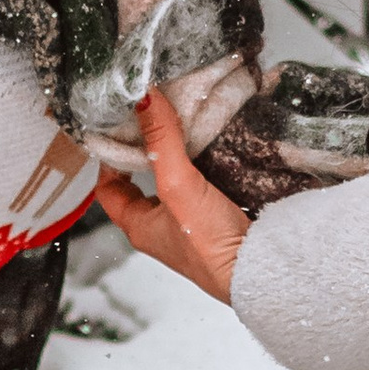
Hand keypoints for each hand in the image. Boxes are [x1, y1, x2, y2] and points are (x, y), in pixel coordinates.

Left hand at [93, 90, 251, 303]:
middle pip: (142, 183)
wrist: (260, 271)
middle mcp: (161, 229)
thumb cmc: (210, 244)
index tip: (117, 128)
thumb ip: (163, 141)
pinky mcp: (218, 224)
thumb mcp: (178, 184)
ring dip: (179, 158)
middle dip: (147, 151)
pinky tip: (216, 148)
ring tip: (183, 125)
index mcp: (139, 226)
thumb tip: (144, 98)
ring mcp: (190, 228)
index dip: (108, 158)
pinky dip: (206, 167)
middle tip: (153, 119)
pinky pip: (205, 189)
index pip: (108, 188)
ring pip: (175, 184)